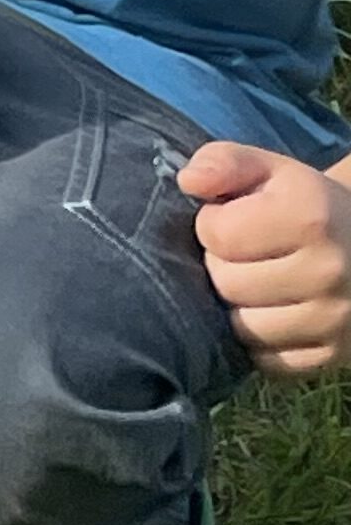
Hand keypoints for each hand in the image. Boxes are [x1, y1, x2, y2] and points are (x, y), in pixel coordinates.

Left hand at [184, 141, 350, 376]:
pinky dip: (261, 341)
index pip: (216, 233)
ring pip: (242, 328)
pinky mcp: (333, 356)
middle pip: (226, 283)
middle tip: (247, 254)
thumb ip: (223, 163)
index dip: (213, 223)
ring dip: (238, 306)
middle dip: (223, 265)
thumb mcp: (268, 170)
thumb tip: (188, 182)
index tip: (233, 218)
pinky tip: (274, 312)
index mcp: (312, 216)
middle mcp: (329, 270)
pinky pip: (266, 361)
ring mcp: (335, 319)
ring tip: (258, 282)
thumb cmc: (303, 204)